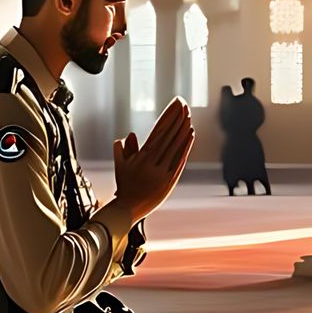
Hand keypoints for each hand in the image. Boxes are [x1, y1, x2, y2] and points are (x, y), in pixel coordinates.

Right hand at [112, 98, 194, 220]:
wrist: (129, 208)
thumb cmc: (125, 184)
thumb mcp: (120, 164)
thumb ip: (123, 148)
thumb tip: (130, 135)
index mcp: (141, 156)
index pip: (158, 130)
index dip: (167, 116)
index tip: (174, 105)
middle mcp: (152, 162)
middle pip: (168, 135)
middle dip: (177, 119)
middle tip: (184, 104)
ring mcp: (162, 171)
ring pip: (175, 146)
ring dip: (183, 130)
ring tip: (189, 116)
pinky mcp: (170, 181)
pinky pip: (179, 160)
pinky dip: (186, 147)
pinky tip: (190, 134)